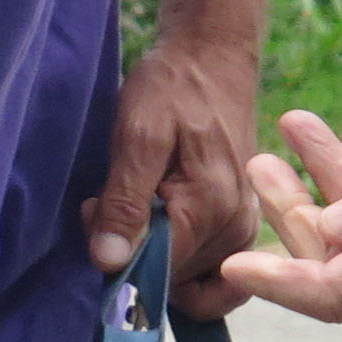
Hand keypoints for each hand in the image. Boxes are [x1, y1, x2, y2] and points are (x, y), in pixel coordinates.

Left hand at [88, 33, 266, 318]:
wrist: (212, 59)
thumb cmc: (172, 88)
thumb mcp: (138, 135)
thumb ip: (124, 201)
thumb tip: (108, 263)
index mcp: (209, 210)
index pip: (154, 273)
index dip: (115, 254)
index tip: (96, 212)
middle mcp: (236, 230)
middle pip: (169, 280)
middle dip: (133, 252)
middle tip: (112, 200)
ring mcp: (244, 232)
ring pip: (187, 282)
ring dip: (155, 255)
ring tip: (139, 204)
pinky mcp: (243, 227)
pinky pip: (215, 278)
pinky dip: (182, 267)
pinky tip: (160, 229)